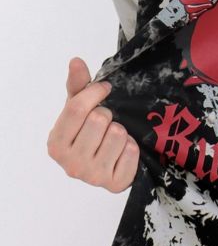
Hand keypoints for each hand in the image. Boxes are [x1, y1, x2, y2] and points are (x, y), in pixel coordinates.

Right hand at [46, 57, 138, 192]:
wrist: (107, 164)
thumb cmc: (89, 133)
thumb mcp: (79, 109)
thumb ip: (78, 85)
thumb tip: (76, 61)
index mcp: (56, 144)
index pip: (77, 107)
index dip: (95, 92)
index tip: (104, 89)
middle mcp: (70, 164)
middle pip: (99, 119)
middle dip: (108, 115)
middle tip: (105, 124)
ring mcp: (92, 177)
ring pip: (118, 134)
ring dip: (121, 131)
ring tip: (113, 139)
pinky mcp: (114, 184)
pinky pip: (132, 152)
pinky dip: (132, 148)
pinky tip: (122, 152)